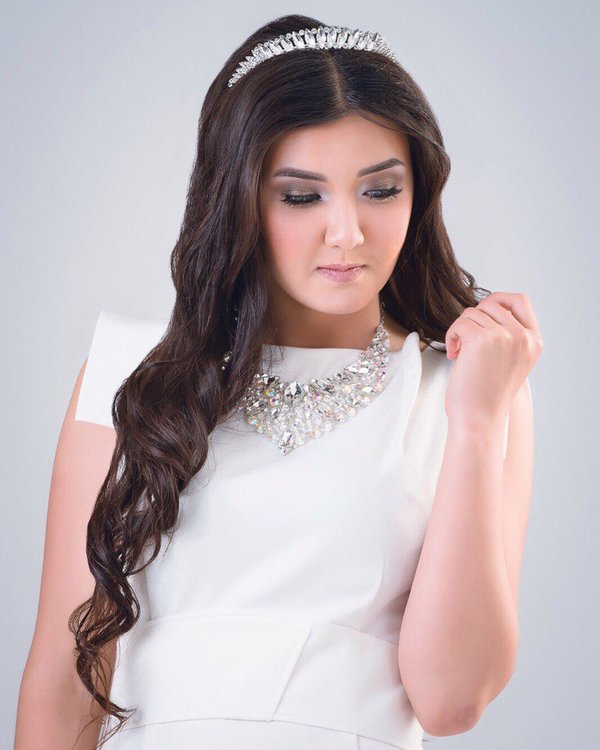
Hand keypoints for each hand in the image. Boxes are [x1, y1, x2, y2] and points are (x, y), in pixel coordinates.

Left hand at [444, 291, 542, 423]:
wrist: (479, 419)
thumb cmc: (487, 395)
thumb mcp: (509, 361)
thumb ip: (508, 336)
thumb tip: (486, 308)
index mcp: (534, 341)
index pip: (520, 300)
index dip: (497, 301)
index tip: (481, 316)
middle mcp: (523, 337)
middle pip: (490, 304)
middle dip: (473, 320)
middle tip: (465, 342)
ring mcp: (504, 336)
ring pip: (472, 313)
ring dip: (460, 331)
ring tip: (460, 353)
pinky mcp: (482, 339)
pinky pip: (460, 323)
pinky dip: (451, 336)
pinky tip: (454, 355)